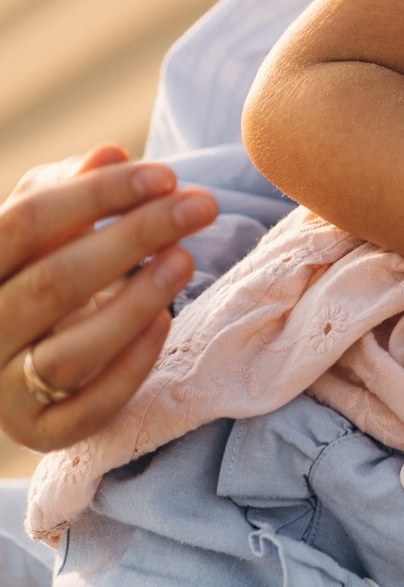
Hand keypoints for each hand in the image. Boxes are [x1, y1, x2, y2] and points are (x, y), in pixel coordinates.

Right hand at [0, 144, 217, 450]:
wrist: (20, 354)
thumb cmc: (40, 270)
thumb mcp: (47, 226)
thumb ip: (71, 188)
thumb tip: (109, 153)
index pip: (21, 224)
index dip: (96, 195)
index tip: (165, 175)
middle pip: (53, 283)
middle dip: (134, 238)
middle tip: (200, 207)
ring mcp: (3, 390)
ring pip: (70, 354)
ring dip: (136, 303)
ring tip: (186, 260)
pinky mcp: (41, 433)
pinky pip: (90, 406)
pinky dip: (132, 364)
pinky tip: (165, 321)